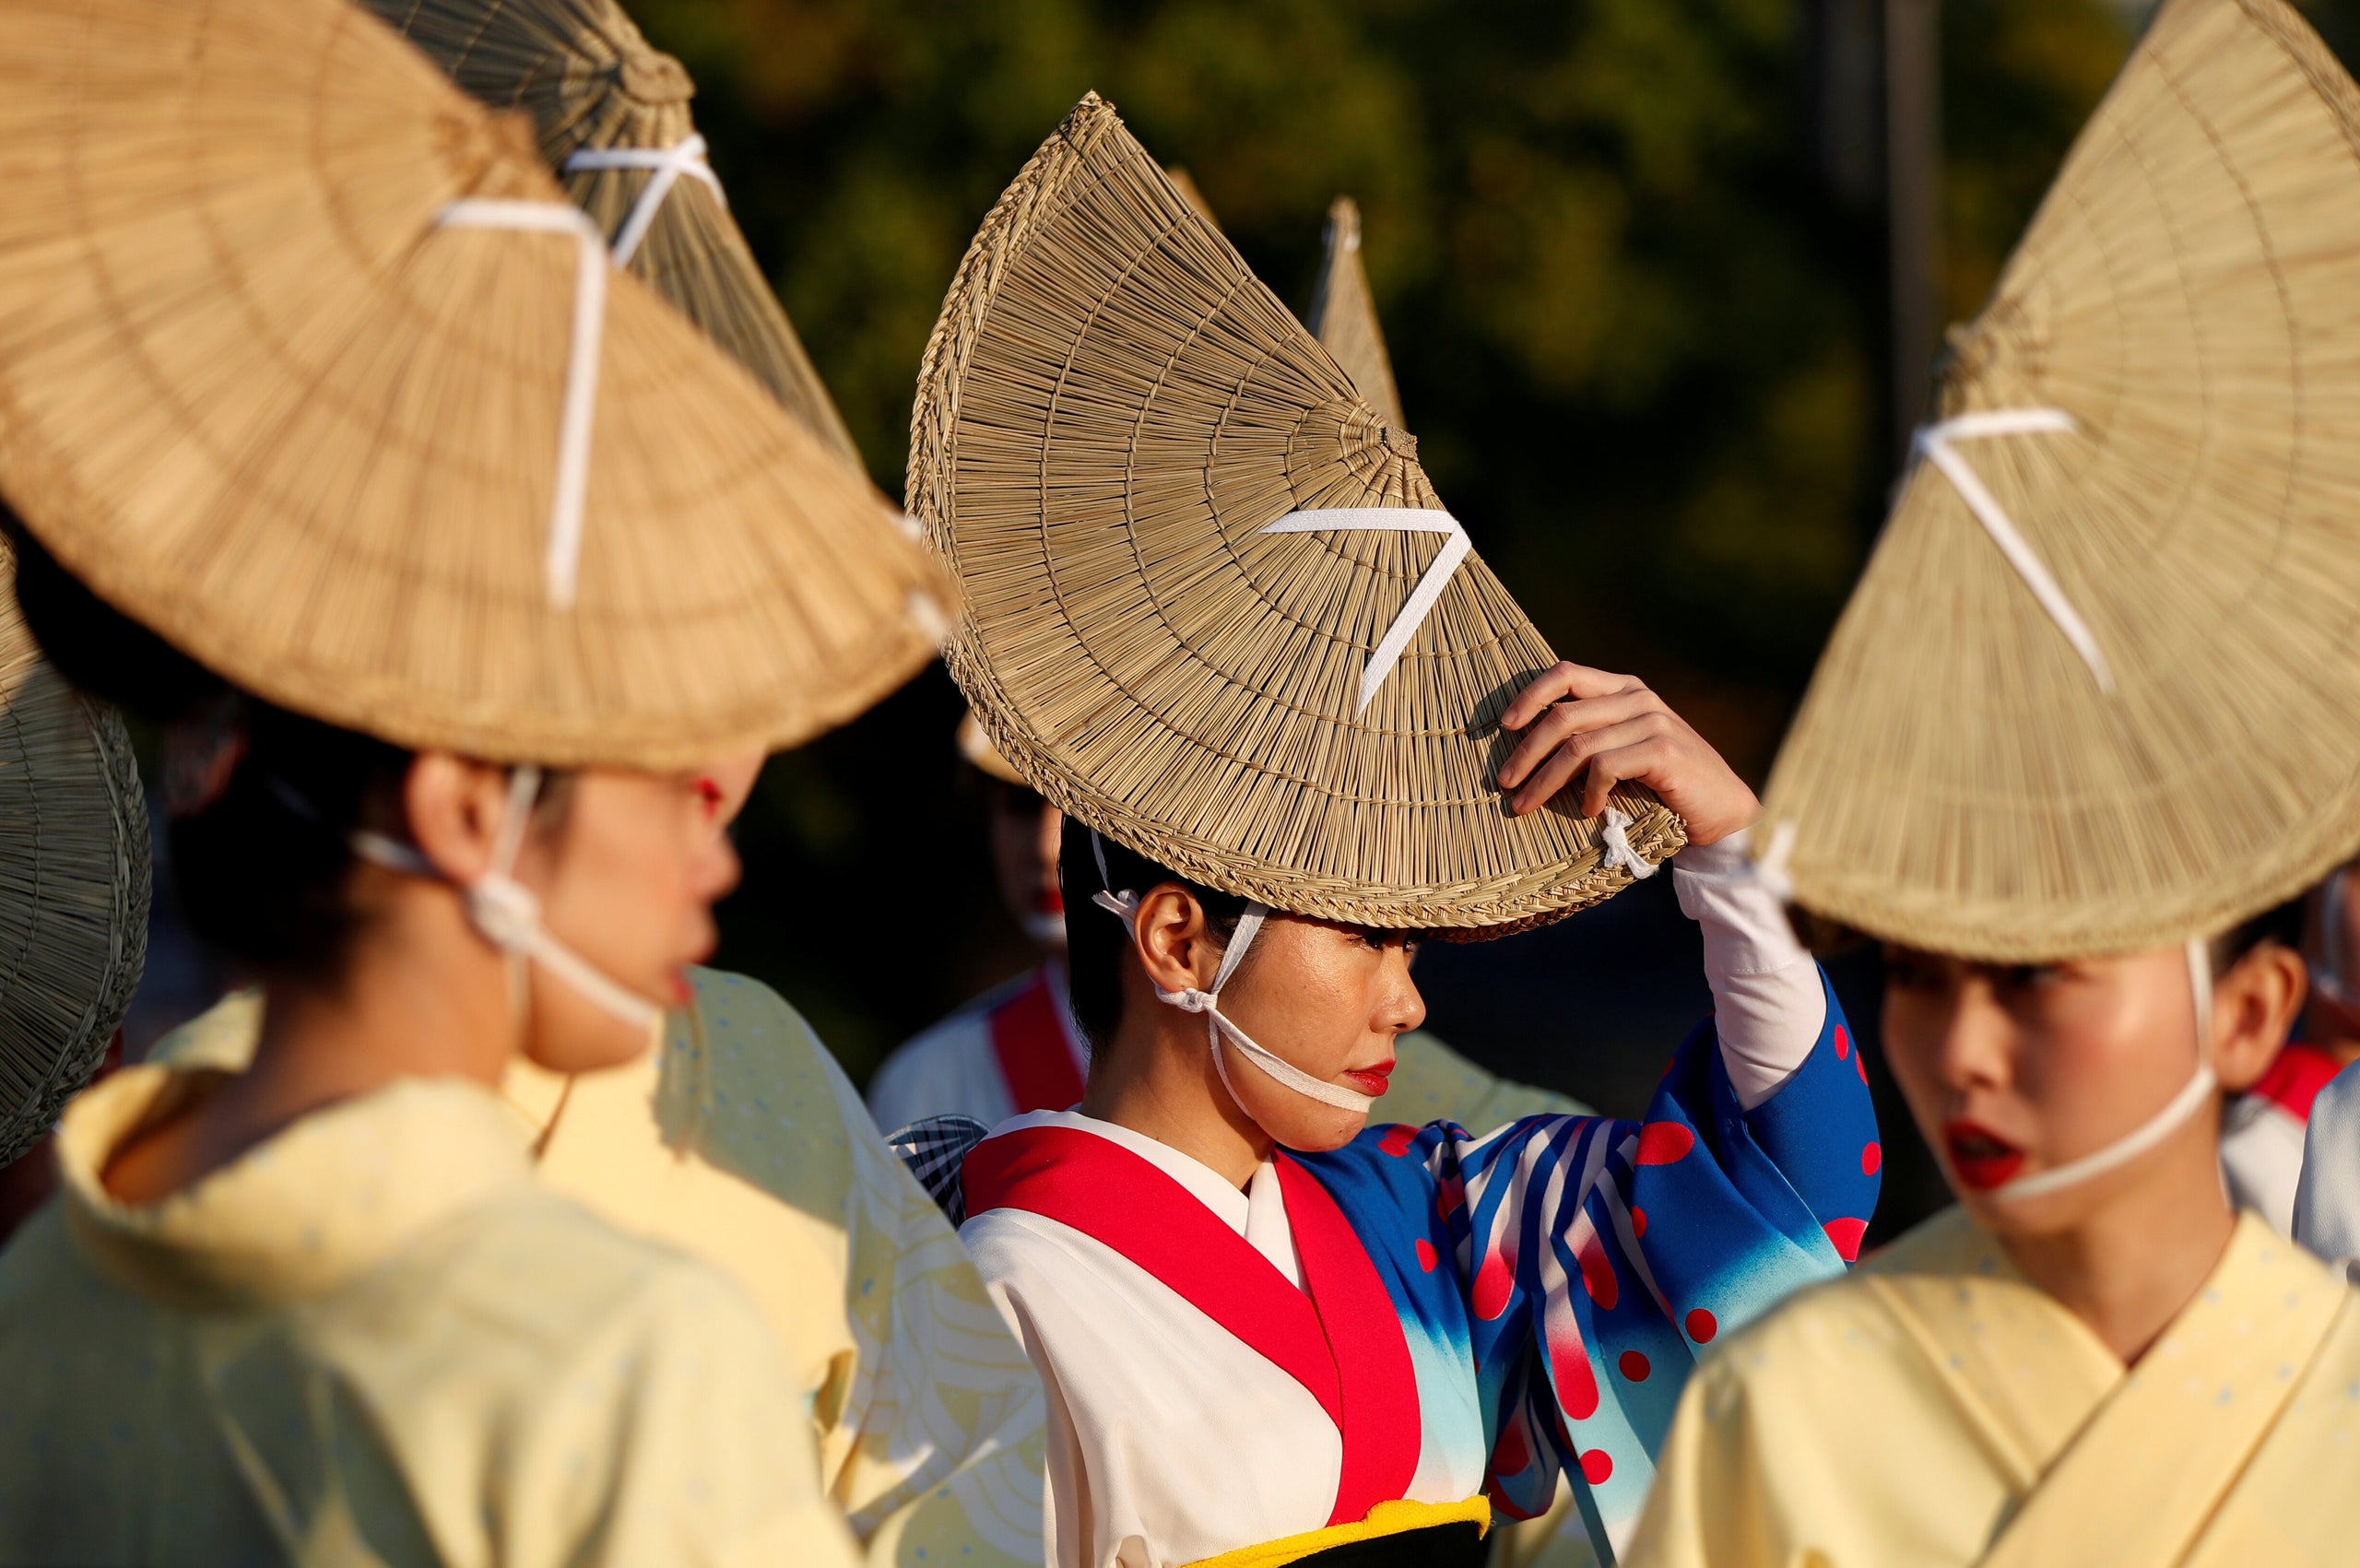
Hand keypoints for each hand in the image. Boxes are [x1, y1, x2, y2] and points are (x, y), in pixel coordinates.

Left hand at [1495, 663, 1758, 844]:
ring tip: (1526, 806)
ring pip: (1577, 746)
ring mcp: (1653, 721)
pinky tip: (1586, 810)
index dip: (1529, 696)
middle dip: (1526, 752)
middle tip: (1505, 783)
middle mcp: (1637, 697)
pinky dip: (1588, 792)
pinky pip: (1605, 766)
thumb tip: (1524, 753)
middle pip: (1562, 715)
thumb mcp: (1622, 751)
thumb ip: (1588, 739)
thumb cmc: (1662, 786)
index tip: (1503, 726)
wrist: (1722, 810)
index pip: (1565, 674)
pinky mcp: (1663, 750)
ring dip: (1545, 780)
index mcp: (1623, 688)